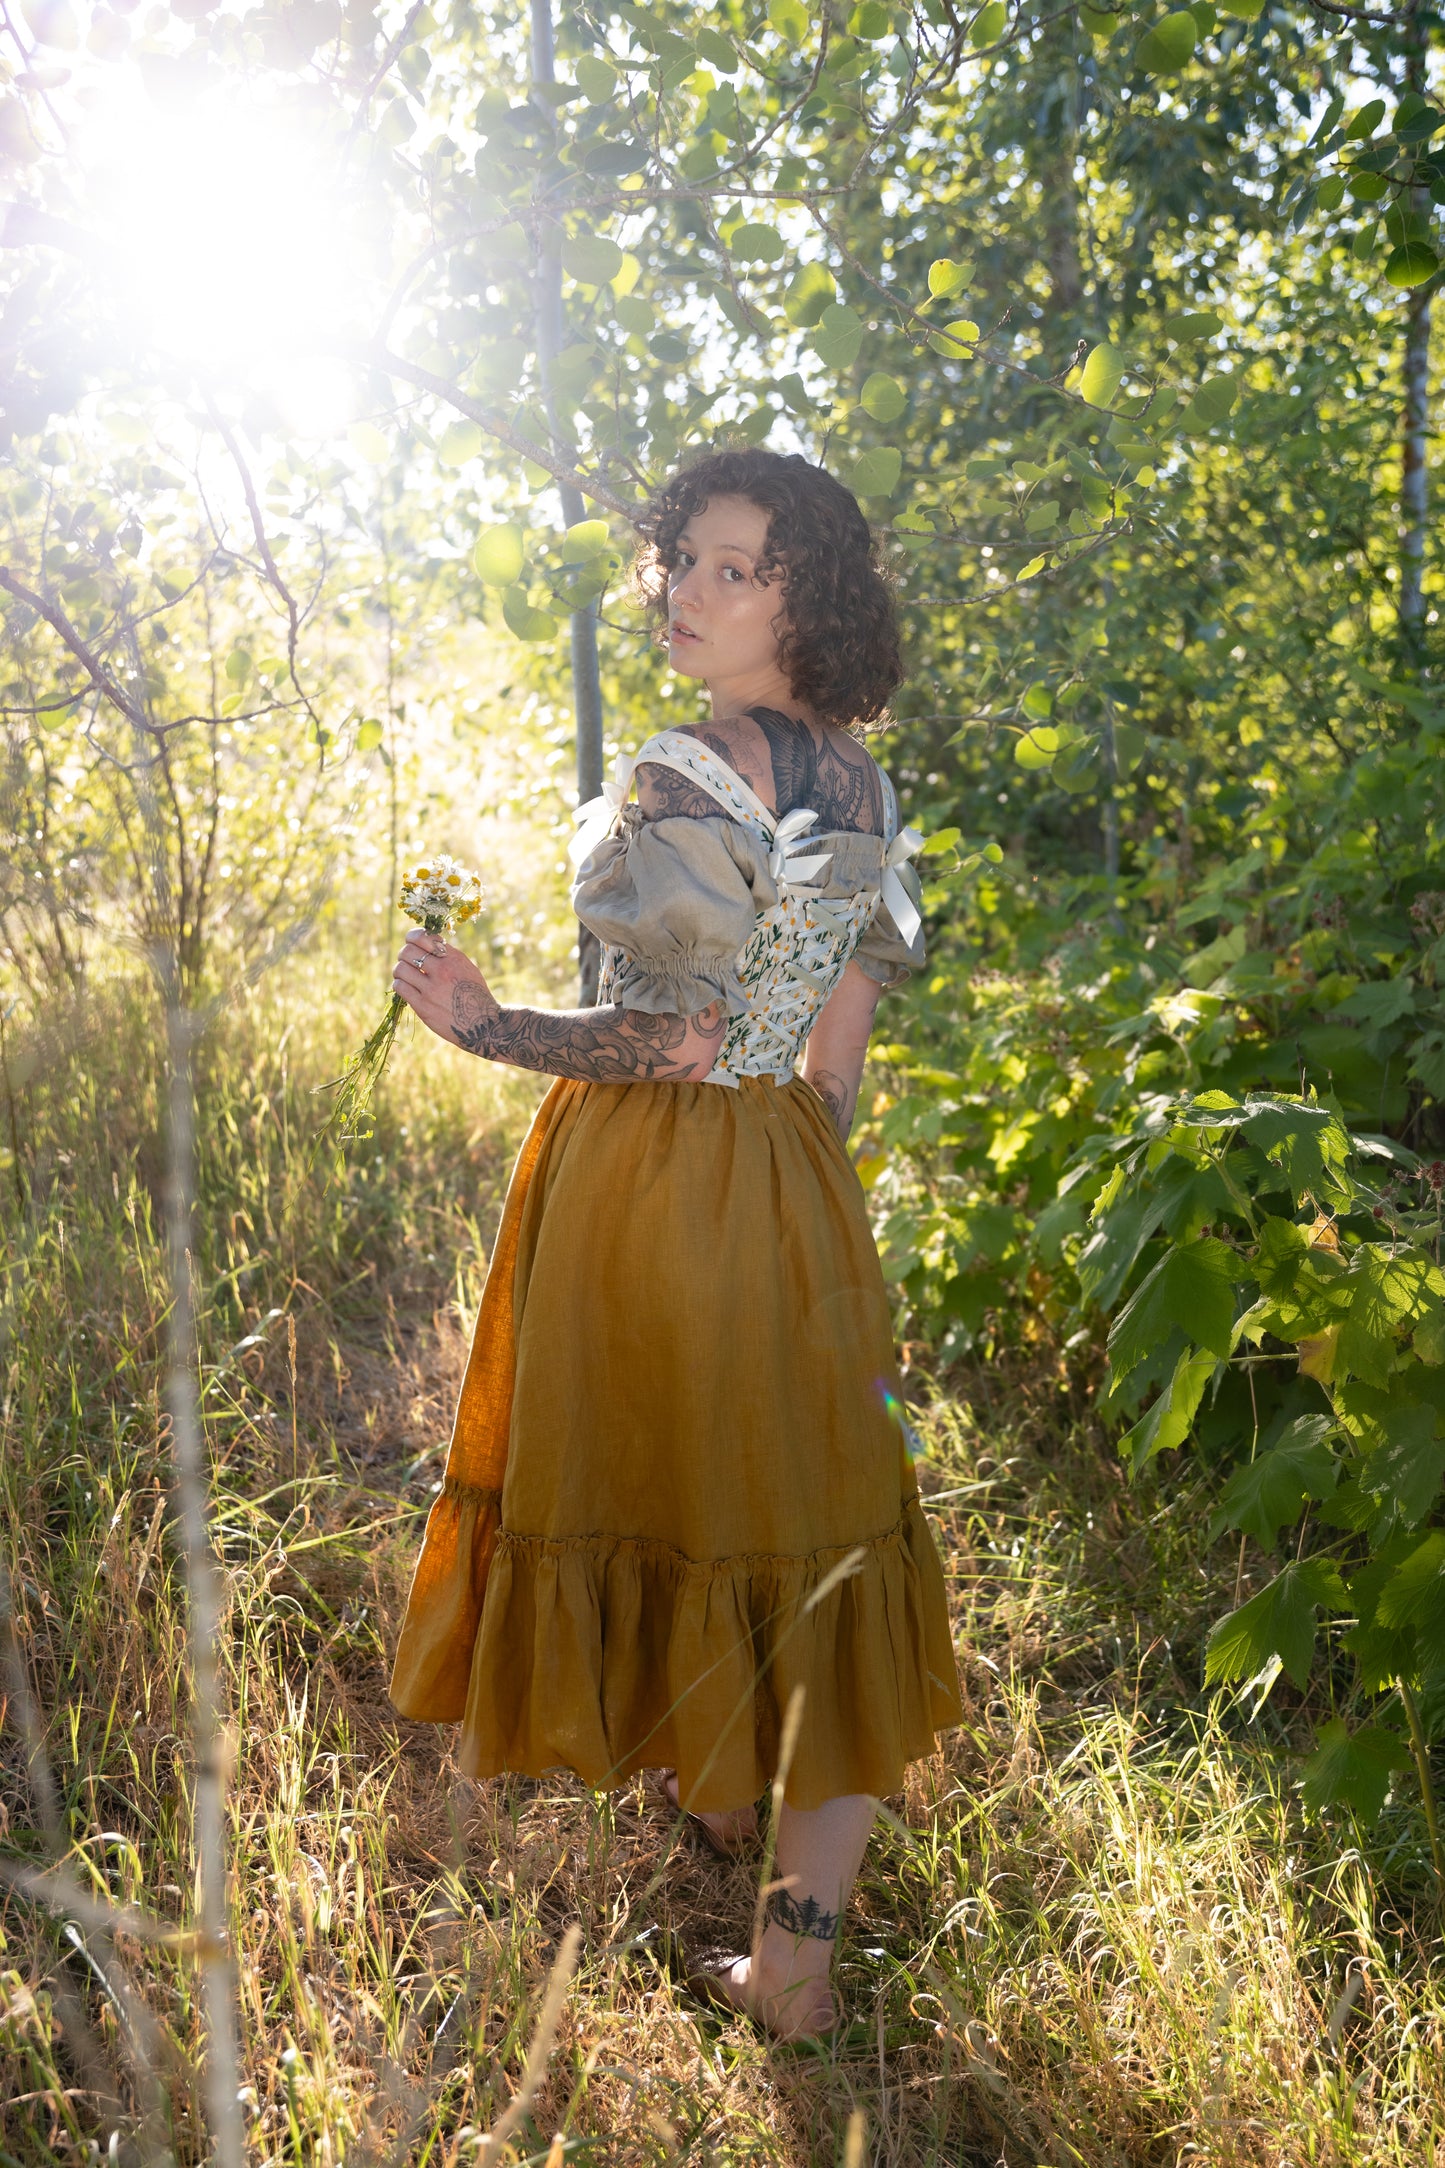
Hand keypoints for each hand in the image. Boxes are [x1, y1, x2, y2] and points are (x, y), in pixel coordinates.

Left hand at [392, 928, 496, 1048]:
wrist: (483, 1024)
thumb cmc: (474, 994)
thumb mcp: (468, 968)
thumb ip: (448, 955)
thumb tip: (425, 942)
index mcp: (454, 958)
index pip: (423, 937)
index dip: (413, 938)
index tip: (413, 943)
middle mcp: (442, 971)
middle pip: (407, 951)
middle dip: (404, 955)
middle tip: (408, 961)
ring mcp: (431, 989)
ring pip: (400, 969)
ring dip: (400, 970)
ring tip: (405, 975)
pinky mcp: (423, 1006)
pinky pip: (400, 987)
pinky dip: (400, 984)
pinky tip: (407, 987)